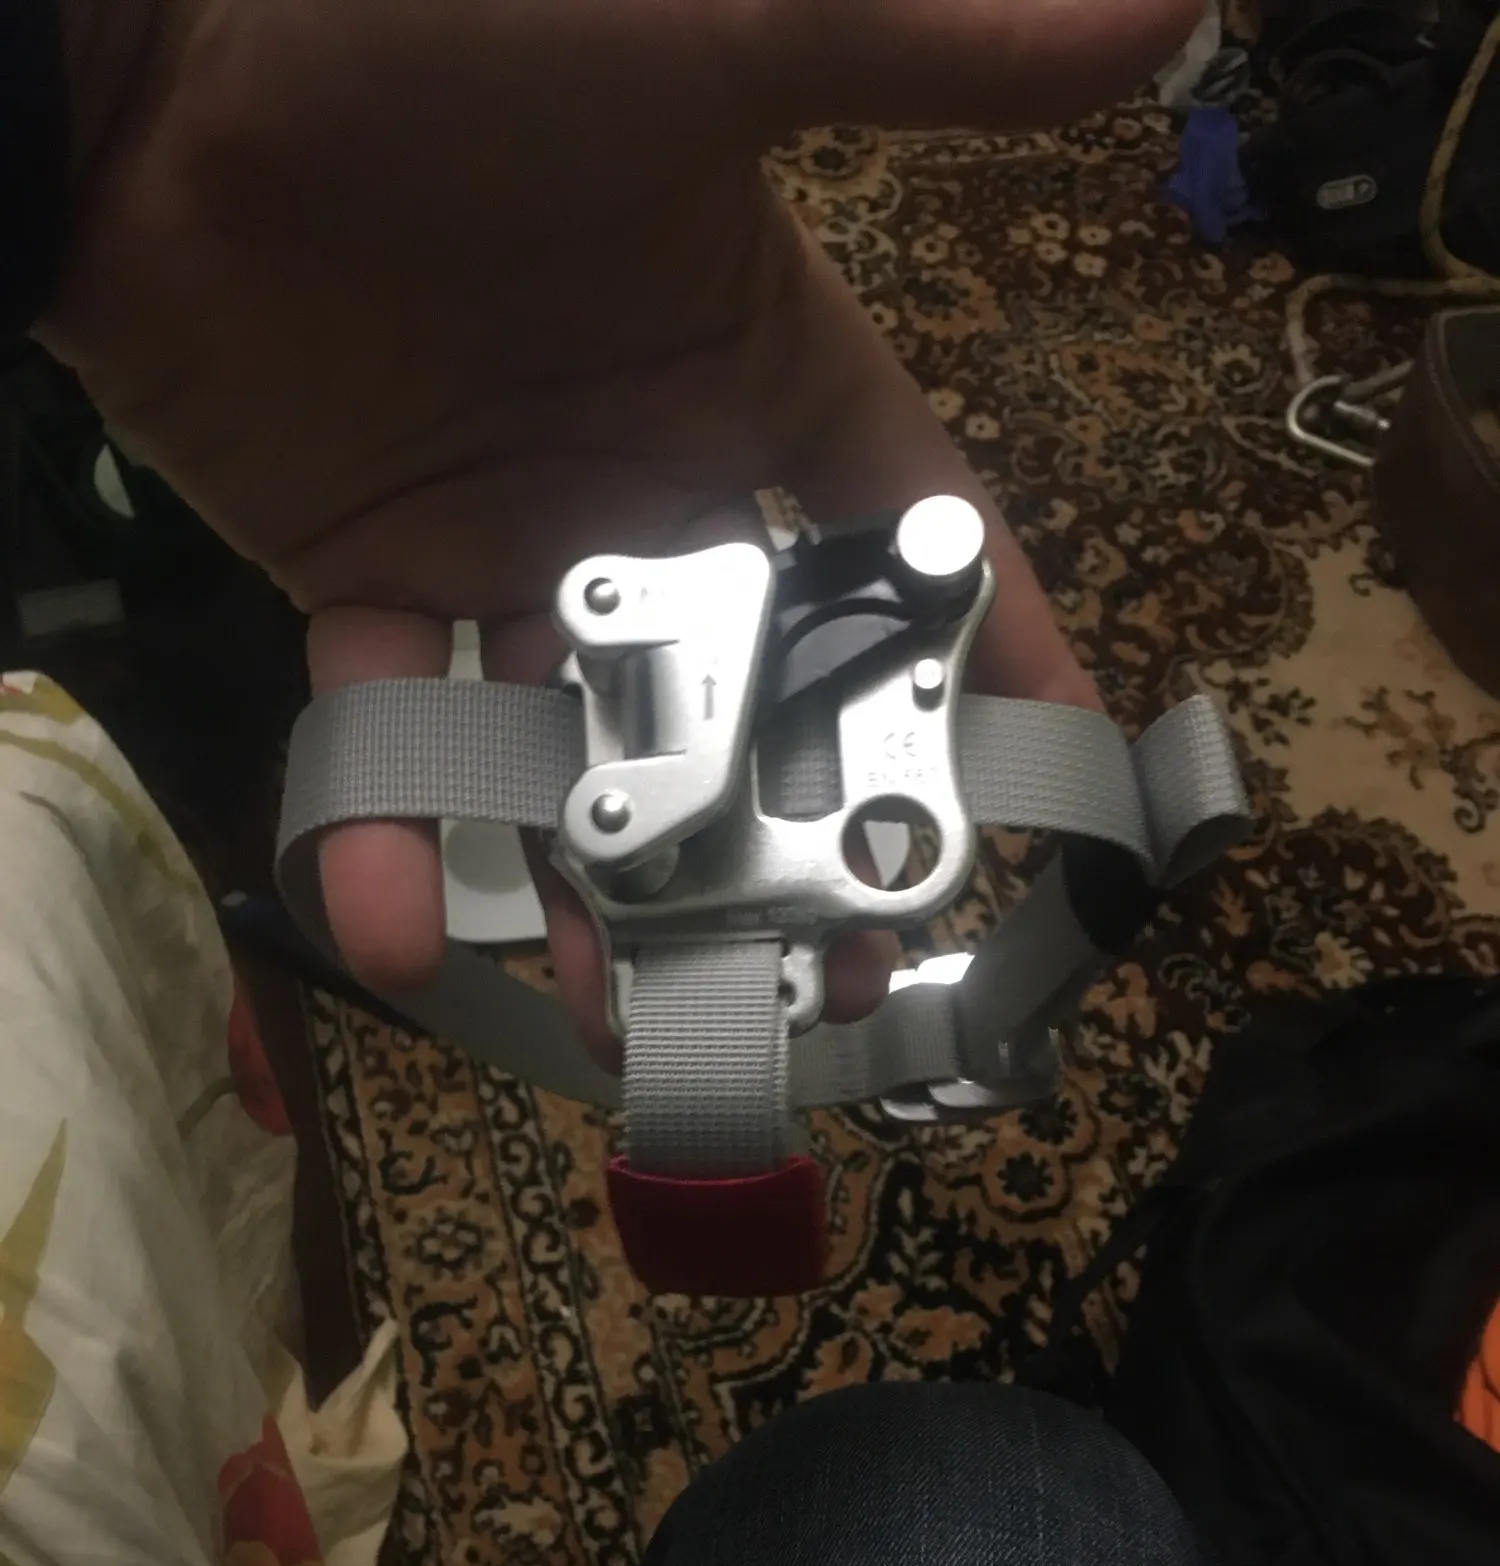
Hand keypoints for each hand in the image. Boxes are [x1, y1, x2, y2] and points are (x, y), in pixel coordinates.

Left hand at [46, 0, 1195, 1065]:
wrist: (156, 54)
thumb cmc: (447, 29)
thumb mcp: (715, 34)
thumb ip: (921, 48)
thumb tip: (1165, 8)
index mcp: (754, 371)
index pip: (905, 534)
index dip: (987, 649)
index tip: (1050, 777)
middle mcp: (646, 481)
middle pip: (750, 693)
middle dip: (791, 831)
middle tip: (826, 966)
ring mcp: (505, 545)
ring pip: (578, 749)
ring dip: (602, 883)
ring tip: (630, 1010)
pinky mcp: (364, 576)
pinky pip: (383, 728)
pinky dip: (384, 824)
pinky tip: (403, 932)